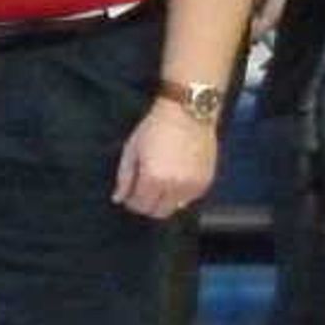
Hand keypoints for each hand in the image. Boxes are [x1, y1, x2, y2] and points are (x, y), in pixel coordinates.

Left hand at [114, 99, 219, 218]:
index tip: (130, 194)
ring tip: (160, 181)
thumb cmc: (155, 128)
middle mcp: (175, 186)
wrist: (187, 113)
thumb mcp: (132, 150)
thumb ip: (124, 178)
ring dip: (165, 200)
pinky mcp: (206, 182)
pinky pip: (190, 199)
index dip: (132, 202)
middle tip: (142, 191)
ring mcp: (193, 185)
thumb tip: (118, 199)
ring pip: (175, 208)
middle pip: (158, 212)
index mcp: (153, 178)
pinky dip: (180, 194)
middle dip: (147, 205)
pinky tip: (175, 177)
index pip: (140, 205)